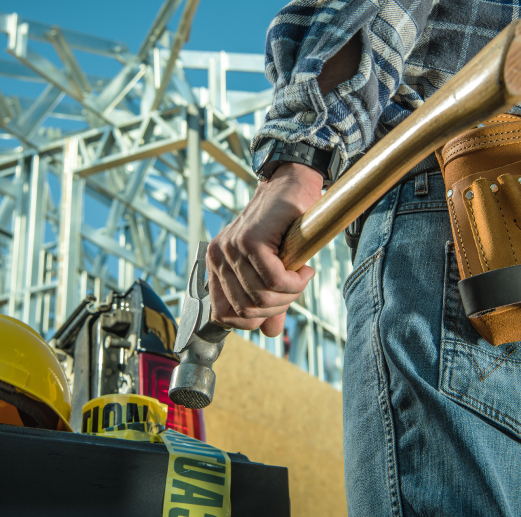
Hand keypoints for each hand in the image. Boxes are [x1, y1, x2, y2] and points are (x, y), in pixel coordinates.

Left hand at [207, 162, 322, 336]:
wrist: (292, 186)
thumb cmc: (284, 227)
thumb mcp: (273, 268)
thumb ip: (269, 300)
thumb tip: (271, 333)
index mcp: (216, 266)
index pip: (223, 315)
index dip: (252, 321)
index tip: (276, 308)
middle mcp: (217, 257)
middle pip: (245, 310)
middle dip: (277, 308)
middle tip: (295, 289)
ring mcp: (231, 248)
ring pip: (260, 297)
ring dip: (290, 294)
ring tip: (301, 278)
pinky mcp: (250, 241)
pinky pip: (273, 280)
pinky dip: (294, 282)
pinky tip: (304, 270)